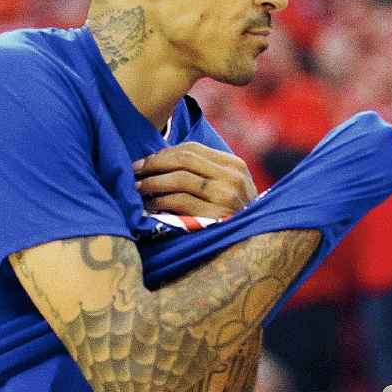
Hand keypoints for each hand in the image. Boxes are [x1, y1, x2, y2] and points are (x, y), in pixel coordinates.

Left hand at [134, 143, 257, 218]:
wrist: (256, 242)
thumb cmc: (235, 215)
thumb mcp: (230, 187)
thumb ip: (207, 172)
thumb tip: (162, 161)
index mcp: (235, 165)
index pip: (193, 149)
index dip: (164, 153)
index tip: (146, 161)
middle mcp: (232, 177)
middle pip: (184, 159)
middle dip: (154, 163)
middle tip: (134, 170)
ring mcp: (226, 196)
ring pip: (180, 178)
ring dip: (153, 182)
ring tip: (137, 188)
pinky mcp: (215, 215)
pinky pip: (179, 201)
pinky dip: (159, 201)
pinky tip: (149, 205)